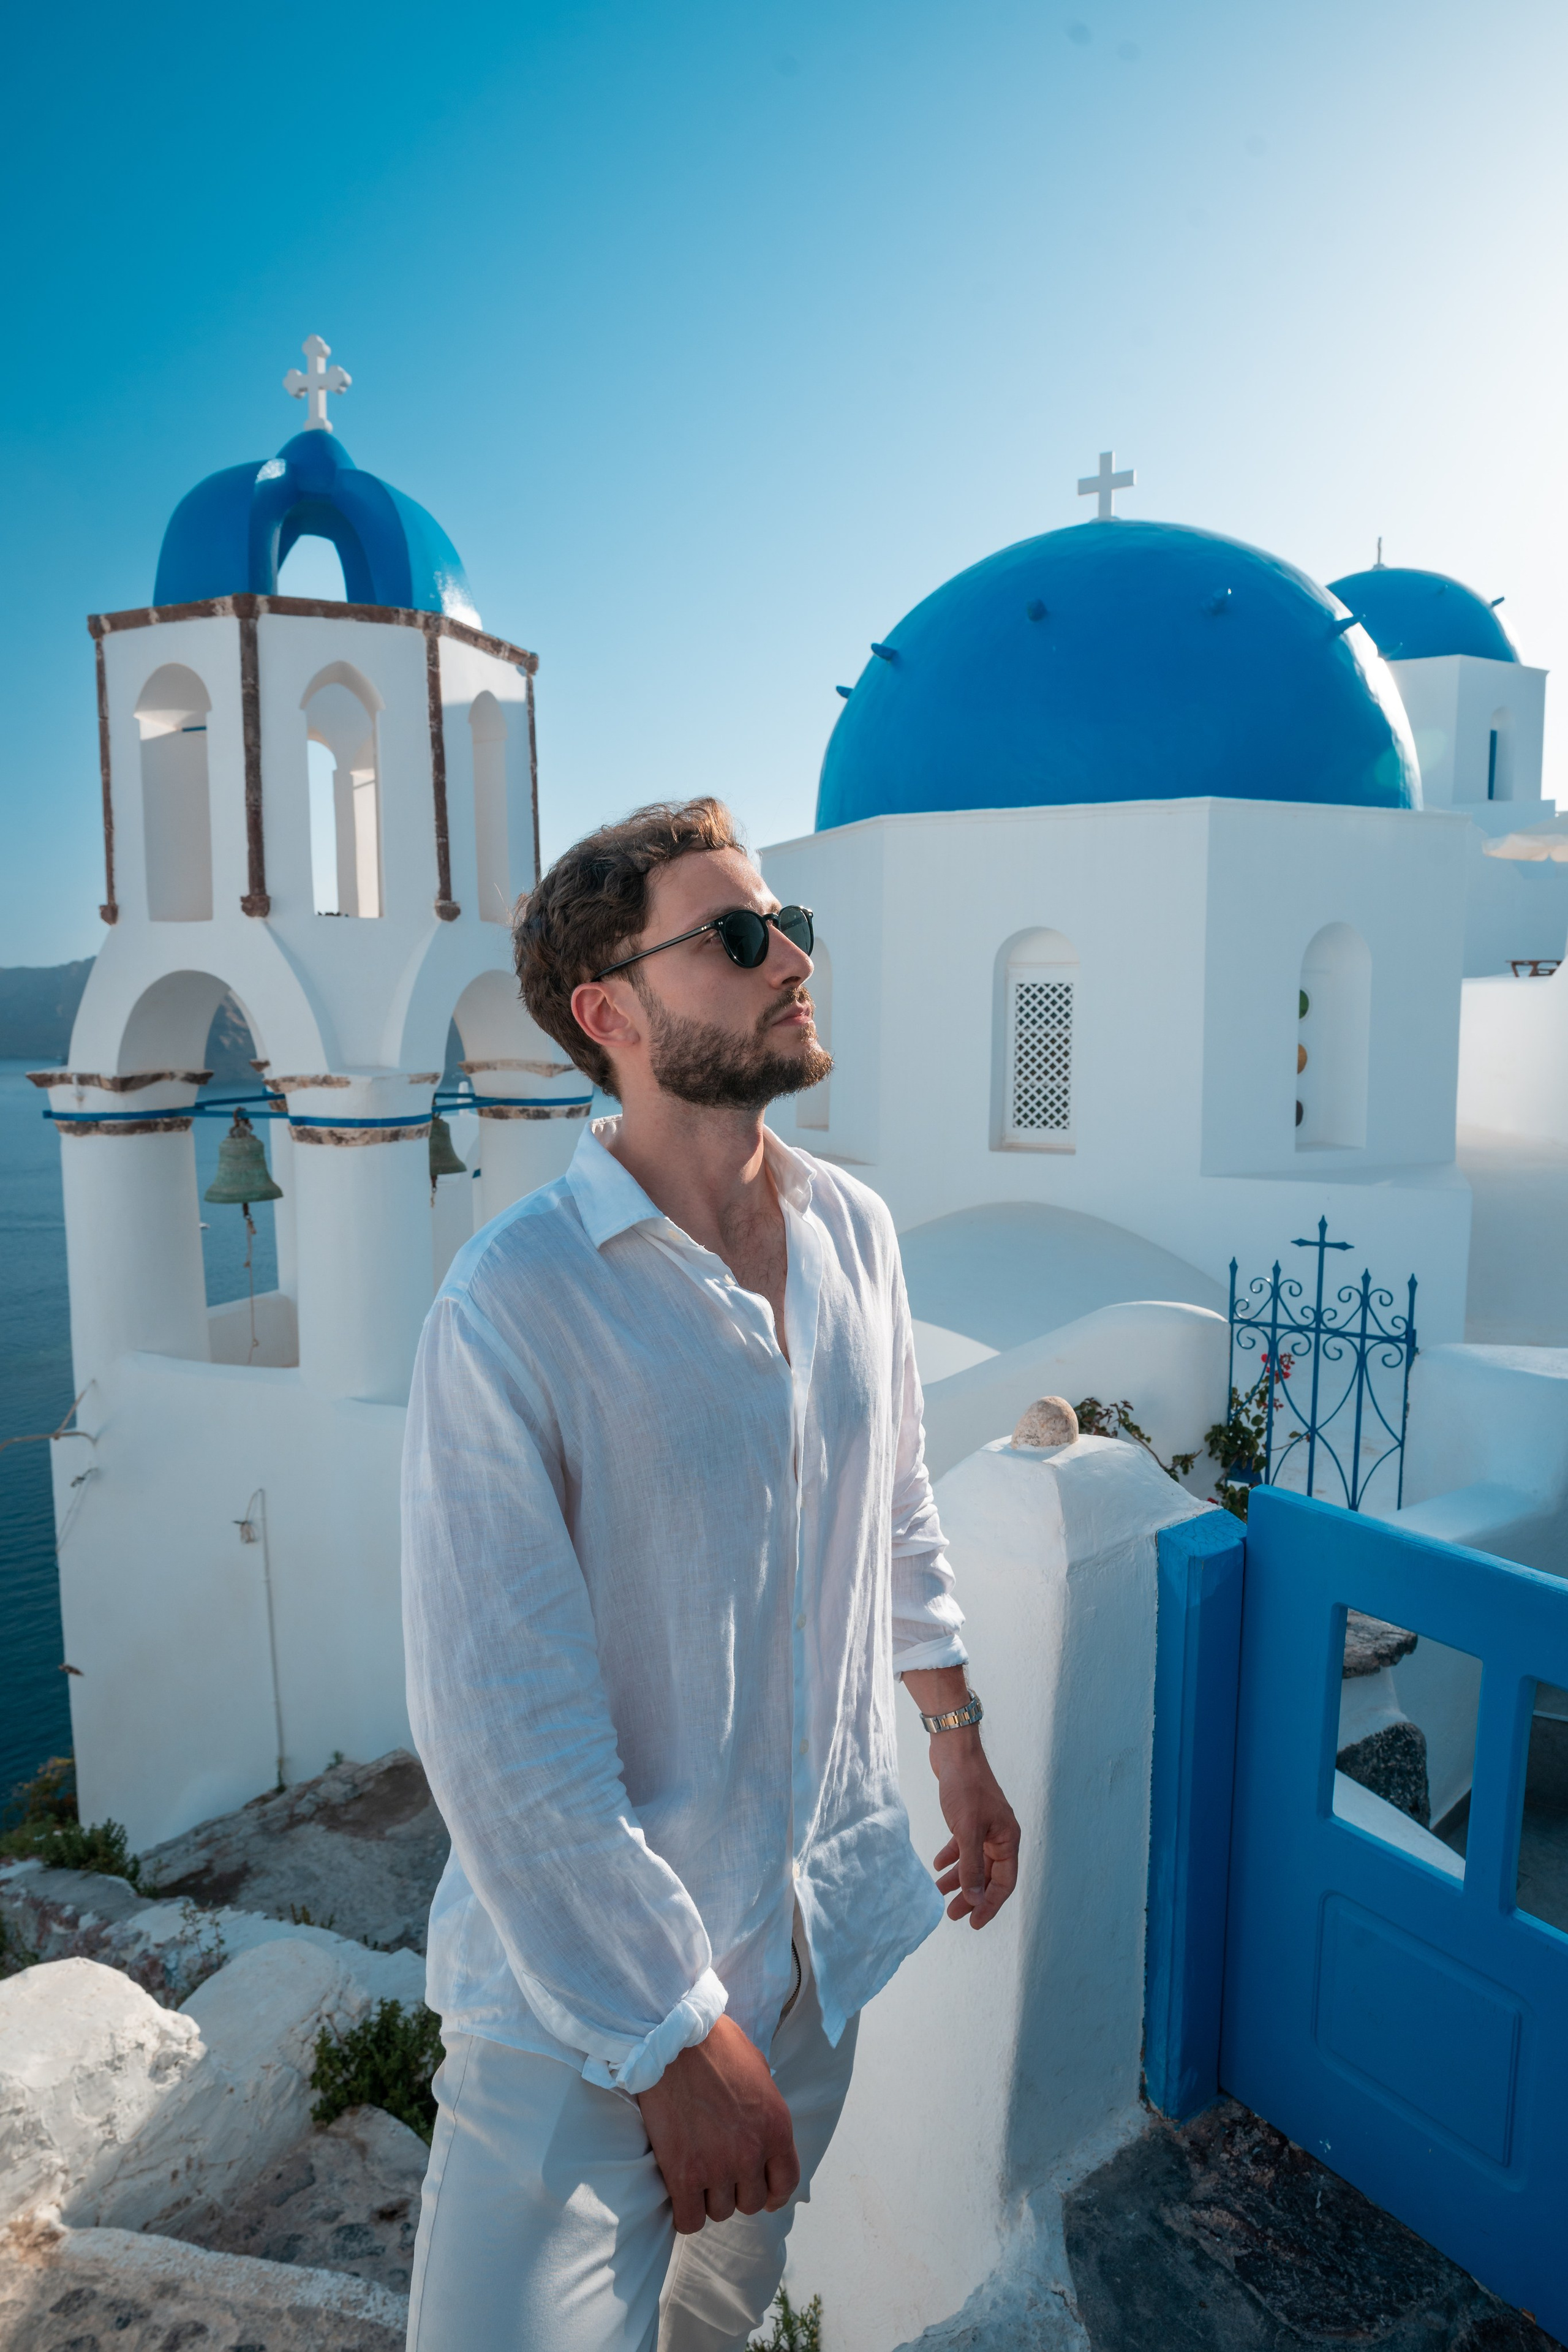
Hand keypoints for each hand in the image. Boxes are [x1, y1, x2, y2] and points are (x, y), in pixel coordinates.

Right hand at [635, 2015, 799, 2233]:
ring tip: (697, 2176)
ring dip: (710, 2198)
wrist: (673, 2038)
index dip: (773, 2193)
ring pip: (720, 2211)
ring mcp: (718, 2167)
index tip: (762, 2193)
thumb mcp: (759, 2072)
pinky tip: (680, 2196)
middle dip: (737, 2190)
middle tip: (720, 2173)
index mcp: (777, 2128)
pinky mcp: (683, 2175)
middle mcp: (752, 2154)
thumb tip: (762, 2129)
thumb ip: (765, 2110)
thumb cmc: (715, 2045)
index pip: (786, 2184)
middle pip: (751, 2202)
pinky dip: (685, 2213)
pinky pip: (689, 2220)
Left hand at [930, 1728, 1020, 1926]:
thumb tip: (974, 1899)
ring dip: (958, 1878)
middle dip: (971, 1895)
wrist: (954, 1751)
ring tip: (939, 1893)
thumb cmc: (965, 1787)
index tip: (973, 1923)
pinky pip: (963, 1845)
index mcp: (1008, 1839)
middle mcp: (1000, 1834)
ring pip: (974, 1861)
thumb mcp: (967, 1831)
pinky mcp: (969, 1817)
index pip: (1004, 1882)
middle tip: (952, 1915)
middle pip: (988, 1875)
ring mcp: (985, 1825)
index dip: (990, 1904)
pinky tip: (937, 1866)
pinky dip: (952, 1857)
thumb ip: (970, 1867)